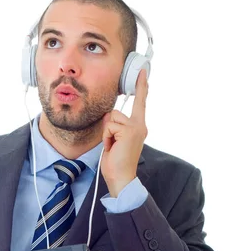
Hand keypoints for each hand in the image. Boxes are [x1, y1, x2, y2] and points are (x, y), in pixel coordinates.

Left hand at [101, 68, 148, 196]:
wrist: (121, 178)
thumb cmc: (116, 164)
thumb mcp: (113, 141)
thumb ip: (113, 127)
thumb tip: (108, 116)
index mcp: (138, 128)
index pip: (139, 104)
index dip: (141, 87)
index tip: (142, 72)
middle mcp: (140, 126)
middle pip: (115, 113)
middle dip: (109, 128)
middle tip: (114, 146)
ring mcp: (136, 128)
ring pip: (111, 119)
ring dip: (108, 134)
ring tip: (114, 147)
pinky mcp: (129, 130)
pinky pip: (109, 126)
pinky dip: (107, 137)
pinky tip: (113, 147)